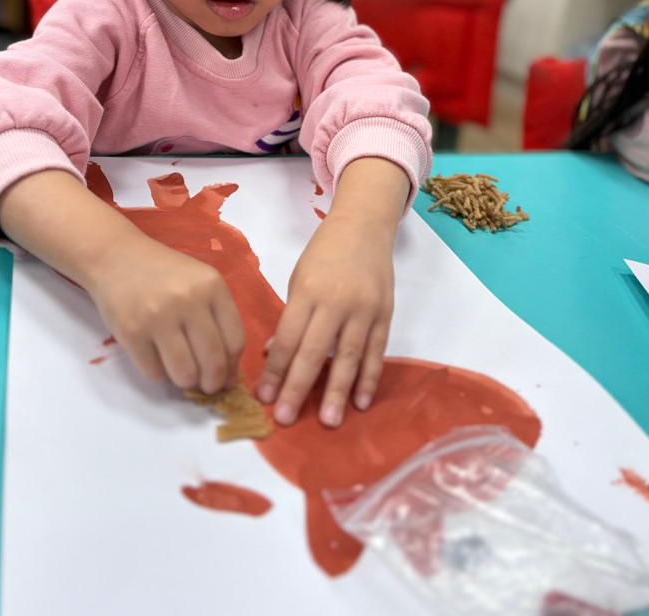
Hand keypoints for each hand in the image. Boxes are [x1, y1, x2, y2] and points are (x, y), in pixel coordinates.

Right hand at [0, 169, 244, 395]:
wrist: (115, 257)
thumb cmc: (163, 273)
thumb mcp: (199, 282)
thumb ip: (218, 319)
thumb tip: (229, 373)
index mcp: (212, 286)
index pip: (235, 341)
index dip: (232, 367)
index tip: (226, 376)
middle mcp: (188, 300)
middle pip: (213, 362)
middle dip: (212, 383)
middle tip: (207, 385)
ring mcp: (158, 317)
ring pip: (185, 374)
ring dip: (185, 381)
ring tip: (181, 371)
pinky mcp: (131, 332)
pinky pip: (154, 373)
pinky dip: (158, 373)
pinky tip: (156, 356)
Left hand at [257, 211, 394, 426]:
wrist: (364, 227)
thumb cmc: (324, 253)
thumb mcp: (299, 279)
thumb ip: (290, 318)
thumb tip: (271, 355)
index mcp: (308, 291)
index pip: (288, 338)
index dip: (275, 369)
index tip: (264, 397)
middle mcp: (336, 302)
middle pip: (315, 351)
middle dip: (298, 387)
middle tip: (286, 419)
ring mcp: (364, 309)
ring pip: (349, 356)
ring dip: (337, 391)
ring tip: (328, 421)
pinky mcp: (385, 314)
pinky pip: (377, 351)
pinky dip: (369, 378)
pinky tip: (361, 402)